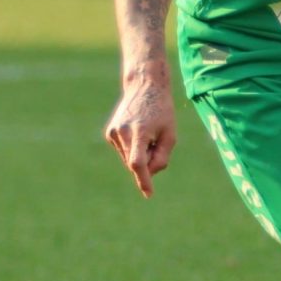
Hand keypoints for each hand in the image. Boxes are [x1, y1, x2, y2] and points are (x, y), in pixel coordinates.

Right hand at [104, 77, 175, 197]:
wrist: (144, 86)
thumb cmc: (162, 111)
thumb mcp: (170, 134)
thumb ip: (162, 157)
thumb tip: (148, 175)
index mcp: (139, 132)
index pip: (138, 163)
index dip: (143, 180)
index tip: (148, 194)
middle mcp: (122, 132)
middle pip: (136, 163)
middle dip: (147, 163)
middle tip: (158, 144)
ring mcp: (113, 133)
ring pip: (129, 159)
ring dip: (140, 155)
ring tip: (148, 133)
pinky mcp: (110, 133)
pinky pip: (124, 151)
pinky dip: (133, 148)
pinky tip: (138, 131)